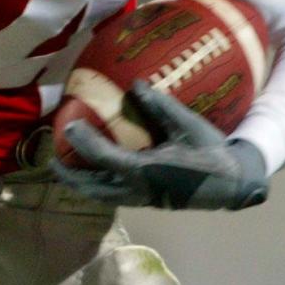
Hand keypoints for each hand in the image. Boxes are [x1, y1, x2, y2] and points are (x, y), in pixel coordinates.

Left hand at [51, 80, 268, 209]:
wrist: (231, 184)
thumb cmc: (211, 152)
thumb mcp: (188, 125)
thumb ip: (160, 106)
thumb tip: (135, 83)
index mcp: (146, 171)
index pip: (103, 157)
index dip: (82, 141)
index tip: (67, 125)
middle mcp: (138, 189)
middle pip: (91, 187)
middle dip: (68, 175)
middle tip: (53, 157)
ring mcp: (140, 198)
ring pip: (100, 195)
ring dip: (80, 182)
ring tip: (66, 165)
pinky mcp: (145, 200)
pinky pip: (112, 194)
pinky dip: (96, 183)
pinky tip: (93, 168)